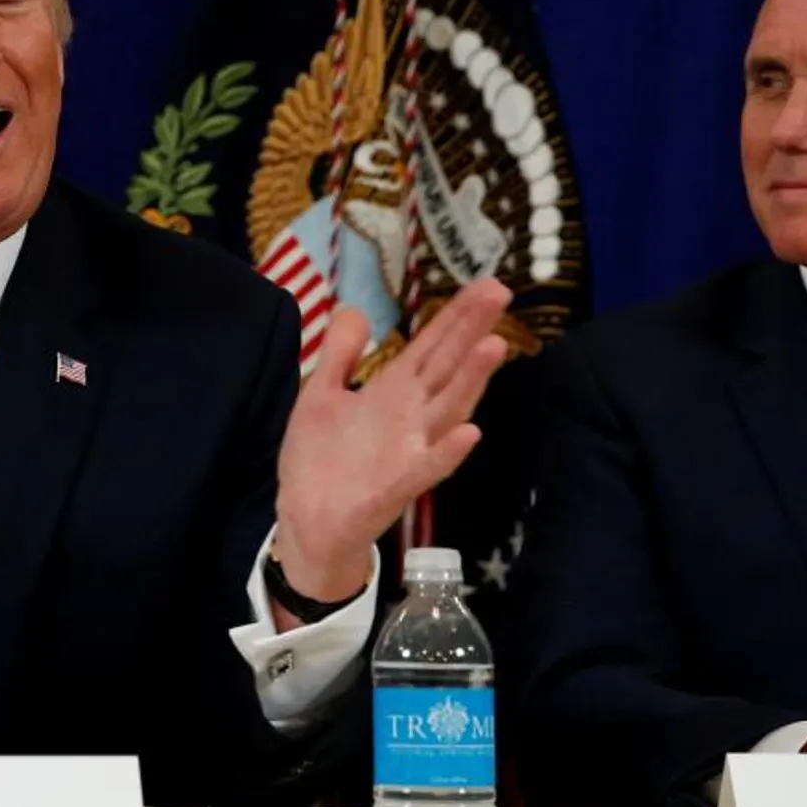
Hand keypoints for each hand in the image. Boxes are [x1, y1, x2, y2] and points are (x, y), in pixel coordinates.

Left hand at [271, 279, 511, 610]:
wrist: (306, 522)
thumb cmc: (320, 460)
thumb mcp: (321, 395)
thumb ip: (340, 355)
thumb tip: (355, 308)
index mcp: (393, 392)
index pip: (431, 347)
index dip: (456, 316)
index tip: (488, 285)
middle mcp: (410, 417)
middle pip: (447, 367)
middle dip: (472, 331)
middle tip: (500, 293)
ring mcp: (409, 451)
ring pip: (447, 410)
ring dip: (471, 381)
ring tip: (494, 346)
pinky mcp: (396, 486)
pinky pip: (427, 468)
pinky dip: (448, 452)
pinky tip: (470, 433)